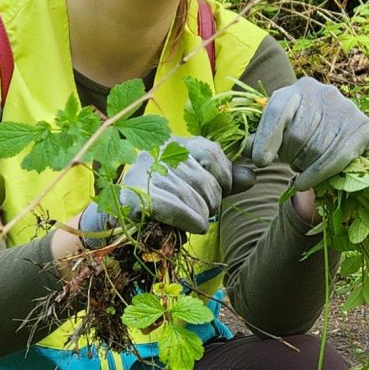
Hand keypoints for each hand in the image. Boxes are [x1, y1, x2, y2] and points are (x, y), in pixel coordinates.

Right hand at [81, 136, 234, 236]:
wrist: (118, 220)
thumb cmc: (163, 201)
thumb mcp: (196, 186)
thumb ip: (222, 180)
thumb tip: (250, 177)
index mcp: (173, 142)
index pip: (210, 151)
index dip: (224, 176)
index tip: (223, 191)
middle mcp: (156, 150)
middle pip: (202, 178)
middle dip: (211, 201)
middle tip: (204, 213)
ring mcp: (142, 172)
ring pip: (190, 197)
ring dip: (200, 216)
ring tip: (196, 221)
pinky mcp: (133, 196)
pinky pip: (173, 208)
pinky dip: (190, 220)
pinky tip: (195, 227)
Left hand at [251, 77, 368, 191]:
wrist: (336, 130)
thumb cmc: (301, 132)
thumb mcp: (279, 130)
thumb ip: (260, 139)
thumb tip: (247, 149)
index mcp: (298, 89)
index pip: (278, 111)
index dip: (267, 137)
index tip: (260, 161)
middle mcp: (323, 92)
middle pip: (296, 135)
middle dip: (288, 155)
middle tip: (290, 160)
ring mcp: (345, 108)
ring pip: (315, 149)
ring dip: (303, 165)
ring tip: (302, 164)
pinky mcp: (361, 126)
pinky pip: (335, 157)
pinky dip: (316, 175)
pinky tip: (303, 183)